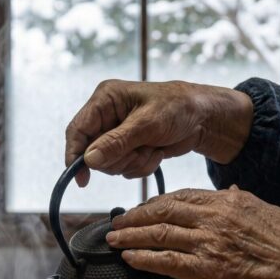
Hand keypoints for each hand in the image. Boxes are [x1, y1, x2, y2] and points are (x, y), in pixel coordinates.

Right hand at [65, 79, 253, 185]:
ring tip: (152, 148)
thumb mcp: (147, 124)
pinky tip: (156, 152)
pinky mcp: (128, 147)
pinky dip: (141, 165)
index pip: (78, 130)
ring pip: (109, 164)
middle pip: (92, 153)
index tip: (82, 179)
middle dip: (118, 158)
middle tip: (140, 150)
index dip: (75, 155)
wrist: (204, 117)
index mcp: (105, 99)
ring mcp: (116, 133)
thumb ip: (116, 143)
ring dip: (133, 162)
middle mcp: (106, 115)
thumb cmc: (178, 108)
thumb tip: (88, 160)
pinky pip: (124, 168)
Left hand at [107, 187, 279, 278]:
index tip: (143, 208)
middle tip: (117, 222)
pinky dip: (143, 258)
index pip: (183, 196)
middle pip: (163, 210)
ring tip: (114, 240)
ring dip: (131, 237)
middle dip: (136, 216)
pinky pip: (165, 261)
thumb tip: (230, 192)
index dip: (157, 202)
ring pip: (158, 234)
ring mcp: (209, 242)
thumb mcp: (269, 212)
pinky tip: (129, 259)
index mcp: (230, 201)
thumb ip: (243, 202)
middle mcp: (215, 217)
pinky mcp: (206, 269)